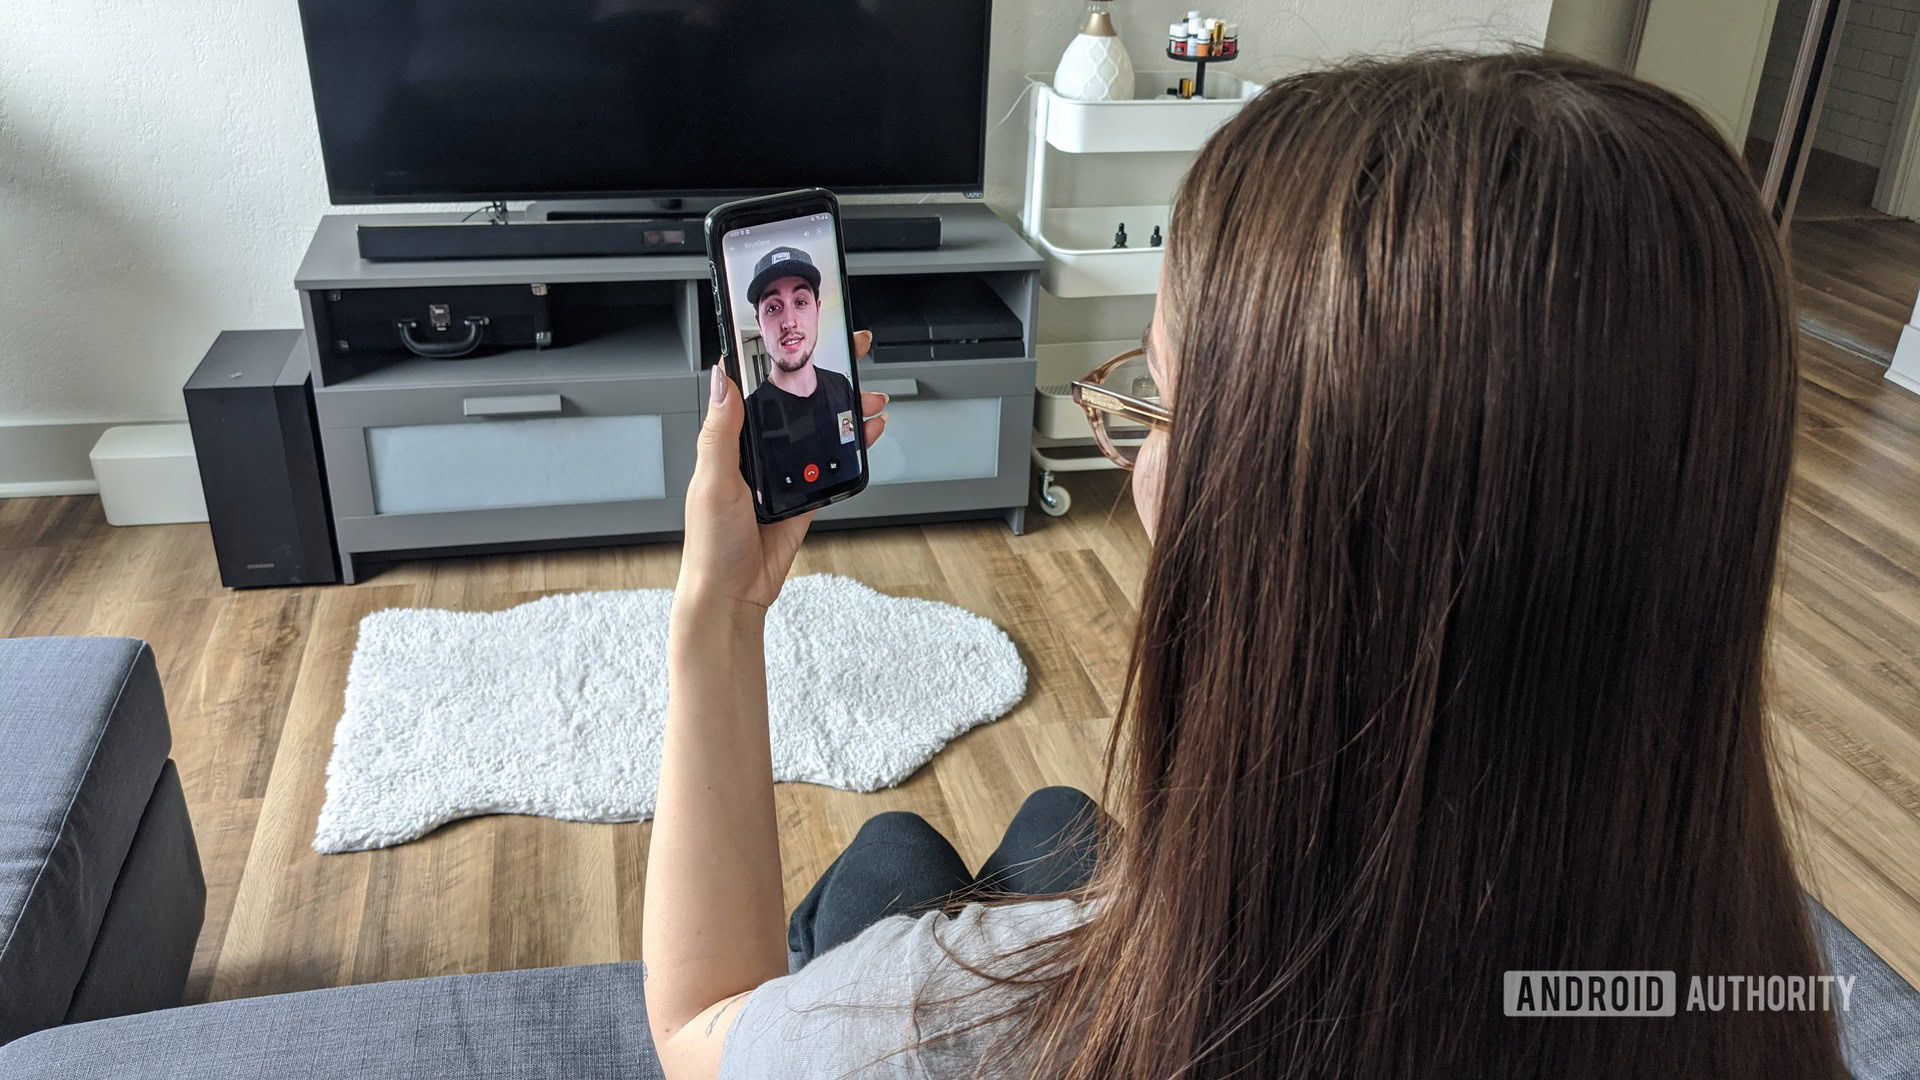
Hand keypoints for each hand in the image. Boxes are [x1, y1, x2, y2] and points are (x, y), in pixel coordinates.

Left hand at [676, 330, 887, 614]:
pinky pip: (833, 464)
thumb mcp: (712, 480)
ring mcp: (784, 472)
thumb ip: (721, 431)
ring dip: (847, 411)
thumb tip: (720, 379)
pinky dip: (854, 447)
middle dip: (828, 377)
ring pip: (820, 430)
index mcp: (730, 440)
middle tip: (853, 352)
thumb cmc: (710, 544)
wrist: (733, 594)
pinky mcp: (805, 495)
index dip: (781, 358)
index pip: (757, 387)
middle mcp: (758, 451)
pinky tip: (869, 433)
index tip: (803, 335)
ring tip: (871, 398)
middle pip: (797, 403)